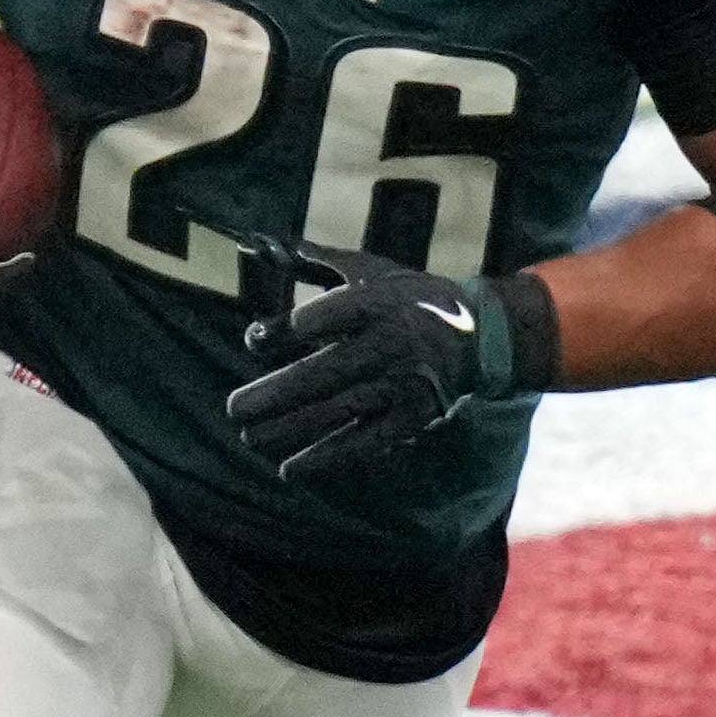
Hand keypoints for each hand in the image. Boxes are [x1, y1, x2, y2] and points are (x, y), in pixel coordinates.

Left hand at [226, 241, 531, 480]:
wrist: (481, 334)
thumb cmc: (409, 296)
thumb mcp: (369, 268)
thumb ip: (317, 260)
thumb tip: (267, 247)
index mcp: (380, 301)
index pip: (331, 315)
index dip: (291, 328)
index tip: (255, 338)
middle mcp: (391, 344)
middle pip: (326, 372)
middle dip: (276, 393)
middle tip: (234, 409)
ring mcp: (402, 385)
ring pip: (339, 411)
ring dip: (291, 428)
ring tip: (250, 437)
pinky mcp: (411, 418)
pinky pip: (364, 442)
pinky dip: (326, 458)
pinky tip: (289, 468)